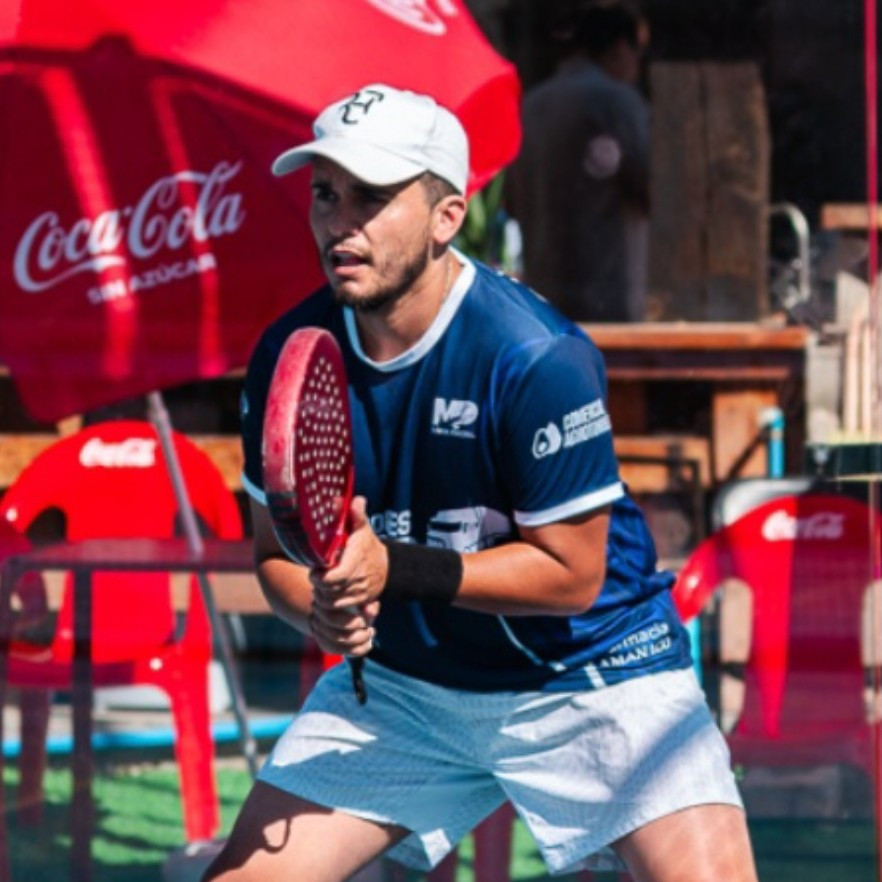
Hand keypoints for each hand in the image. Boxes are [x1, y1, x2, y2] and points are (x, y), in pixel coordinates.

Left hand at [309, 496, 386, 656]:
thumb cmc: (367, 544)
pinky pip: (340, 608)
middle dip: (319, 587)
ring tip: (319, 585)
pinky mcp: (361, 602)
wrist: (388, 566)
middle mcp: (360, 577)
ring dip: (322, 597)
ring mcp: (361, 591)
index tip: (314, 572)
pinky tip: (327, 593)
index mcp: (358, 558)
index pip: (337, 576)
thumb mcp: (363, 528)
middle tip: (314, 577)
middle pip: (331, 592)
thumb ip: (357, 515)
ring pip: (333, 603)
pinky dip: (330, 604)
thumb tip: (356, 499)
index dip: (321, 578)